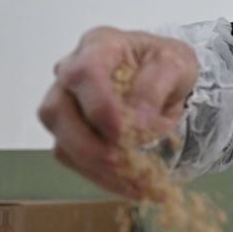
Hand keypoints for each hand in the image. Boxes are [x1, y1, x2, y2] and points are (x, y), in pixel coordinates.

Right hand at [37, 26, 197, 197]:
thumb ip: (156, 86)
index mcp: (99, 46)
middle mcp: (71, 73)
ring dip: (95, 168)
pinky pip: (73, 158)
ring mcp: (67, 103)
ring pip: (61, 140)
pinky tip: (130, 185)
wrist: (169, 77)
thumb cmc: (168, 63)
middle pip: (57, 111)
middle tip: (121, 164)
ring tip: (134, 183)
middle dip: (88, 145)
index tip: (121, 133)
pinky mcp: (71, 130)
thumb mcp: (176, 64)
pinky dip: (100, 176)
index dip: (97, 106)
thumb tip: (138, 122)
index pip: (83, 73)